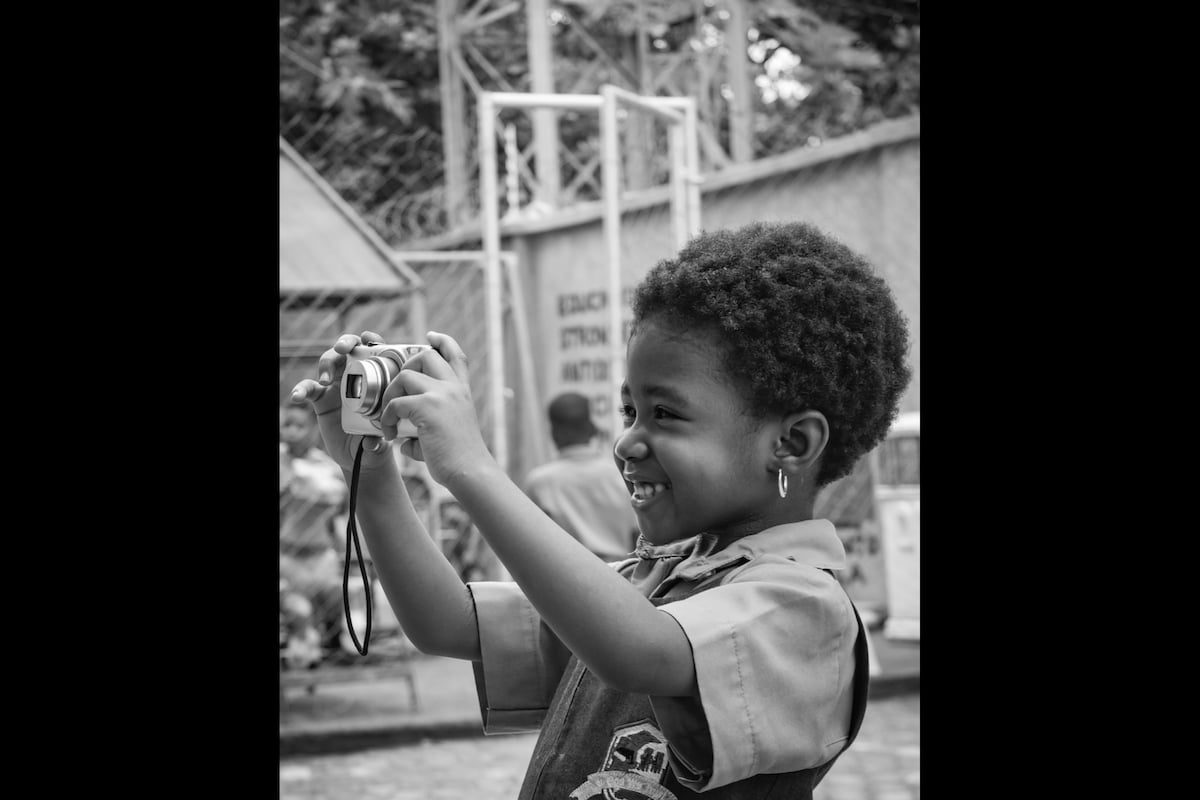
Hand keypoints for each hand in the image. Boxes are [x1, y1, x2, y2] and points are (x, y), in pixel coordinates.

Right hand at [289, 331, 394, 473]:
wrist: (360, 456)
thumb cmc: (378, 440)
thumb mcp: (382, 440)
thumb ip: (377, 441)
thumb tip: (371, 443)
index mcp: (377, 378)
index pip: (375, 352)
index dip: (371, 340)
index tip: (367, 338)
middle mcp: (356, 376)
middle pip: (348, 350)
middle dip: (344, 343)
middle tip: (341, 349)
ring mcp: (337, 385)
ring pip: (328, 363)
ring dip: (325, 365)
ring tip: (324, 381)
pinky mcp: (321, 398)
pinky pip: (308, 389)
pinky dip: (301, 390)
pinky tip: (296, 397)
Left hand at [377, 331, 494, 487]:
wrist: (470, 472)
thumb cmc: (459, 460)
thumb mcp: (448, 434)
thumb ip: (426, 429)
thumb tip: (404, 440)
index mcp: (463, 392)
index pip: (456, 355)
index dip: (443, 341)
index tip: (431, 335)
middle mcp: (454, 388)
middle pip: (427, 355)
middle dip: (405, 365)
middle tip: (396, 388)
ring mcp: (442, 395)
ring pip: (406, 374)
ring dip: (391, 393)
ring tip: (388, 416)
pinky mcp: (427, 407)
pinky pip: (396, 402)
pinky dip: (386, 417)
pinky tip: (389, 433)